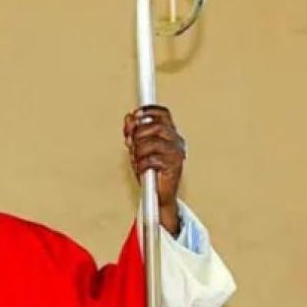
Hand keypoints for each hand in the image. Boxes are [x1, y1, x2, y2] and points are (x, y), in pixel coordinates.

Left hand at [124, 105, 185, 234]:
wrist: (157, 196)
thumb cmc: (149, 171)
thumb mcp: (138, 149)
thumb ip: (133, 133)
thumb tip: (129, 118)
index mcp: (170, 134)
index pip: (163, 114)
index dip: (149, 110)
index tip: (136, 114)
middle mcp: (176, 141)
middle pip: (155, 126)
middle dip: (138, 134)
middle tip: (130, 144)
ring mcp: (176, 153)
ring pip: (152, 143)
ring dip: (138, 152)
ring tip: (137, 160)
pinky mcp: (174, 167)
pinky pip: (151, 159)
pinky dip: (141, 164)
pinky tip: (141, 169)